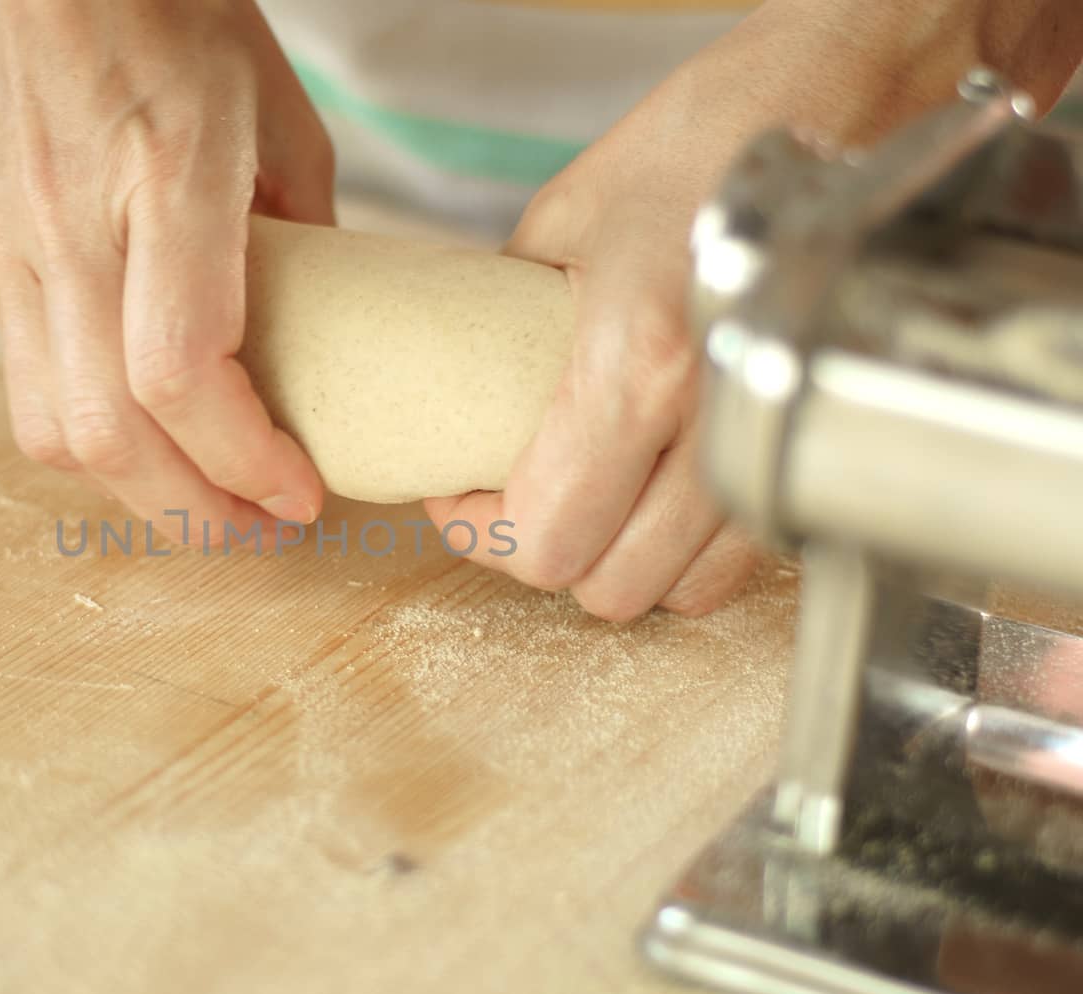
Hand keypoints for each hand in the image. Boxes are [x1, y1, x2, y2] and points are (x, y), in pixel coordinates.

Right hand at [0, 0, 333, 540]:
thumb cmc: (156, 3)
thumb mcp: (269, 101)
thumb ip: (304, 222)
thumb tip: (323, 316)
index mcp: (163, 179)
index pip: (181, 374)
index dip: (242, 460)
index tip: (299, 494)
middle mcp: (68, 229)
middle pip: (106, 436)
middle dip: (191, 512)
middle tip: (258, 528)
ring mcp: (7, 249)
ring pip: (48, 430)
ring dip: (131, 488)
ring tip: (200, 493)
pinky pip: (25, 381)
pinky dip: (90, 430)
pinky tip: (141, 423)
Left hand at [426, 0, 1079, 620]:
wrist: (841, 96)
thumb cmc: (709, 137)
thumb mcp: (564, 220)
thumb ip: (505, 322)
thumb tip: (465, 385)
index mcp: (636, 362)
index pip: (547, 536)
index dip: (483, 534)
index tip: (460, 499)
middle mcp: (713, 419)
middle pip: (612, 586)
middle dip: (550, 554)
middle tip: (521, 499)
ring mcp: (776, 439)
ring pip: (686, 589)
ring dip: (625, 559)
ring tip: (594, 499)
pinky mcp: (815, 441)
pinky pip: (746, 554)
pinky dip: (693, 547)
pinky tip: (662, 492)